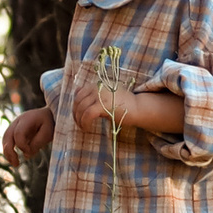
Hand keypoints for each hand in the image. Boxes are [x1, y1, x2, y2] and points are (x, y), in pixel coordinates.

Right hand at [1, 104, 54, 162]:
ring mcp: (14, 125)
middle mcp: (17, 121)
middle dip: (9, 151)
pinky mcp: (14, 131)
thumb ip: (37, 143)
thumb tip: (26, 155)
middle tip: (16, 164)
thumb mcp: (48, 133)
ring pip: (5, 140)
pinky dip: (9, 151)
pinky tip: (14, 160)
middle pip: (7, 136)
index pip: (18, 134)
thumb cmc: (50, 124)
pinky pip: (8, 141)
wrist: (49, 114)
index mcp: (26, 119)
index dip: (22, 146)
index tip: (29, 152)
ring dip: (7, 153)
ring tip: (15, 164)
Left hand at [69, 77, 185, 139]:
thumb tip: (79, 101)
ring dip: (79, 120)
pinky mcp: (103, 105)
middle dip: (75, 114)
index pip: (78, 93)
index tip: (78, 115)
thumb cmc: (123, 104)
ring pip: (81, 108)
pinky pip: (87, 115)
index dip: (75, 105)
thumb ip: (94, 96)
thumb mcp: (107, 96)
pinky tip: (87, 128)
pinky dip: (84, 123)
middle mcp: (97, 87)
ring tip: (83, 127)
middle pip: (77, 101)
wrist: (138, 107)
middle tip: (79, 124)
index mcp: (97, 84)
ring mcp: (100, 95)